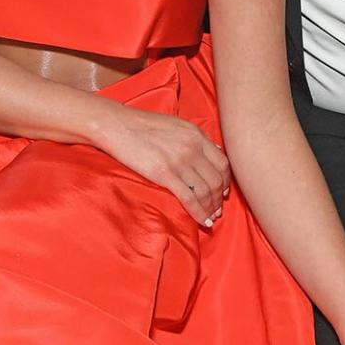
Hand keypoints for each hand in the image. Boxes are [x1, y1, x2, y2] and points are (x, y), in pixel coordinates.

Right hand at [96, 104, 229, 227]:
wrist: (117, 125)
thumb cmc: (143, 125)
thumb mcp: (176, 124)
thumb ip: (196, 137)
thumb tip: (214, 150)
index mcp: (196, 134)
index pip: (222, 162)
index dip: (226, 180)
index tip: (224, 192)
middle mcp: (192, 148)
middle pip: (217, 179)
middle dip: (219, 198)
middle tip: (218, 209)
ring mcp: (180, 161)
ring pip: (206, 191)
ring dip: (211, 207)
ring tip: (211, 217)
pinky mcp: (165, 174)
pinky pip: (189, 198)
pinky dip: (199, 212)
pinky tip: (202, 220)